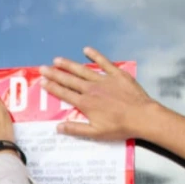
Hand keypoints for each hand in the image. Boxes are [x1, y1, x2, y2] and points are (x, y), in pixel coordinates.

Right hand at [39, 47, 156, 140]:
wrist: (142, 117)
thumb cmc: (120, 127)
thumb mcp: (95, 133)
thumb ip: (76, 129)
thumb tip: (58, 127)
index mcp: (85, 104)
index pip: (64, 94)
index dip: (52, 87)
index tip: (42, 82)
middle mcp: (91, 89)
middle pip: (69, 80)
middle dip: (54, 74)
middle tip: (43, 68)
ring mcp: (104, 80)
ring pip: (82, 70)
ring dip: (69, 64)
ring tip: (57, 59)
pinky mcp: (117, 74)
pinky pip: (104, 62)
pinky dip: (95, 55)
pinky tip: (86, 50)